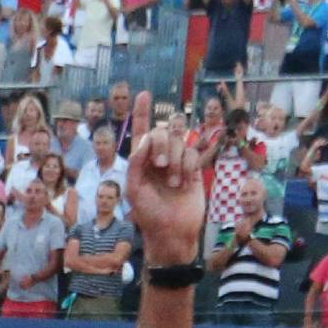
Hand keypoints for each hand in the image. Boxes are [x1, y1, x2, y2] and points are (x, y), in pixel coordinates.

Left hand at [126, 112, 204, 257]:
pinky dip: (188, 166)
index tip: (144, 94)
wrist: (172, 233)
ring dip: (176, 161)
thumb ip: (135, 163)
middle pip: (162, 131)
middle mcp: (159, 158)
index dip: (142, 112)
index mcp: (142, 161)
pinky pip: (193, 152)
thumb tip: (144, 139)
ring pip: (179, 141)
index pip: (142, 131)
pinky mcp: (194, 169)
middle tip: (160, 166)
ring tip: (173, 184)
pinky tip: (184, 183)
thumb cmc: (148, 215)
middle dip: (161, 144)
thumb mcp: (134, 190)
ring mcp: (177, 162)